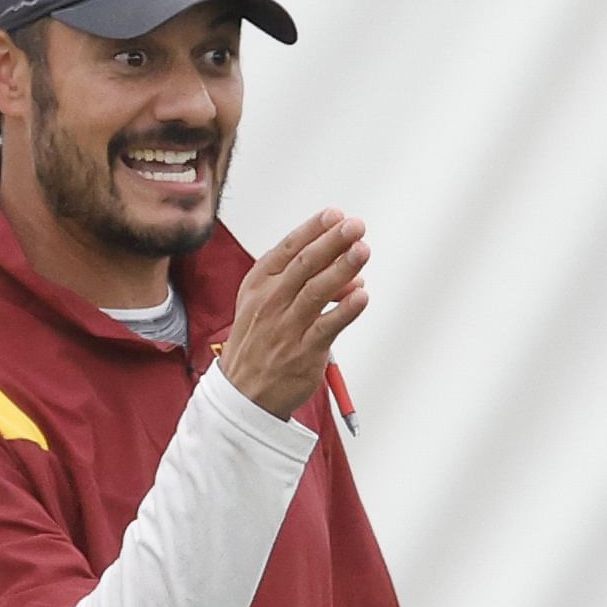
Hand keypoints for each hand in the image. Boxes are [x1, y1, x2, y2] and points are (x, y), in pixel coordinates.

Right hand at [219, 209, 369, 416]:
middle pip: (305, 265)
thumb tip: (350, 272)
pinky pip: (327, 327)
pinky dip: (345, 310)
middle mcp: (271, 301)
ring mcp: (286, 326)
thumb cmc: (259, 341)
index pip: (288, 248)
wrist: (244, 392)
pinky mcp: (302, 352)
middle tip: (355, 226)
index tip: (335, 215)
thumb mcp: (264, 302)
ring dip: (342, 269)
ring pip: (316, 291)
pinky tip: (362, 296)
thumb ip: (304, 283)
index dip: (314, 230)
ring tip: (363, 251)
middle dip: (332, 242)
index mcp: (259, 284)